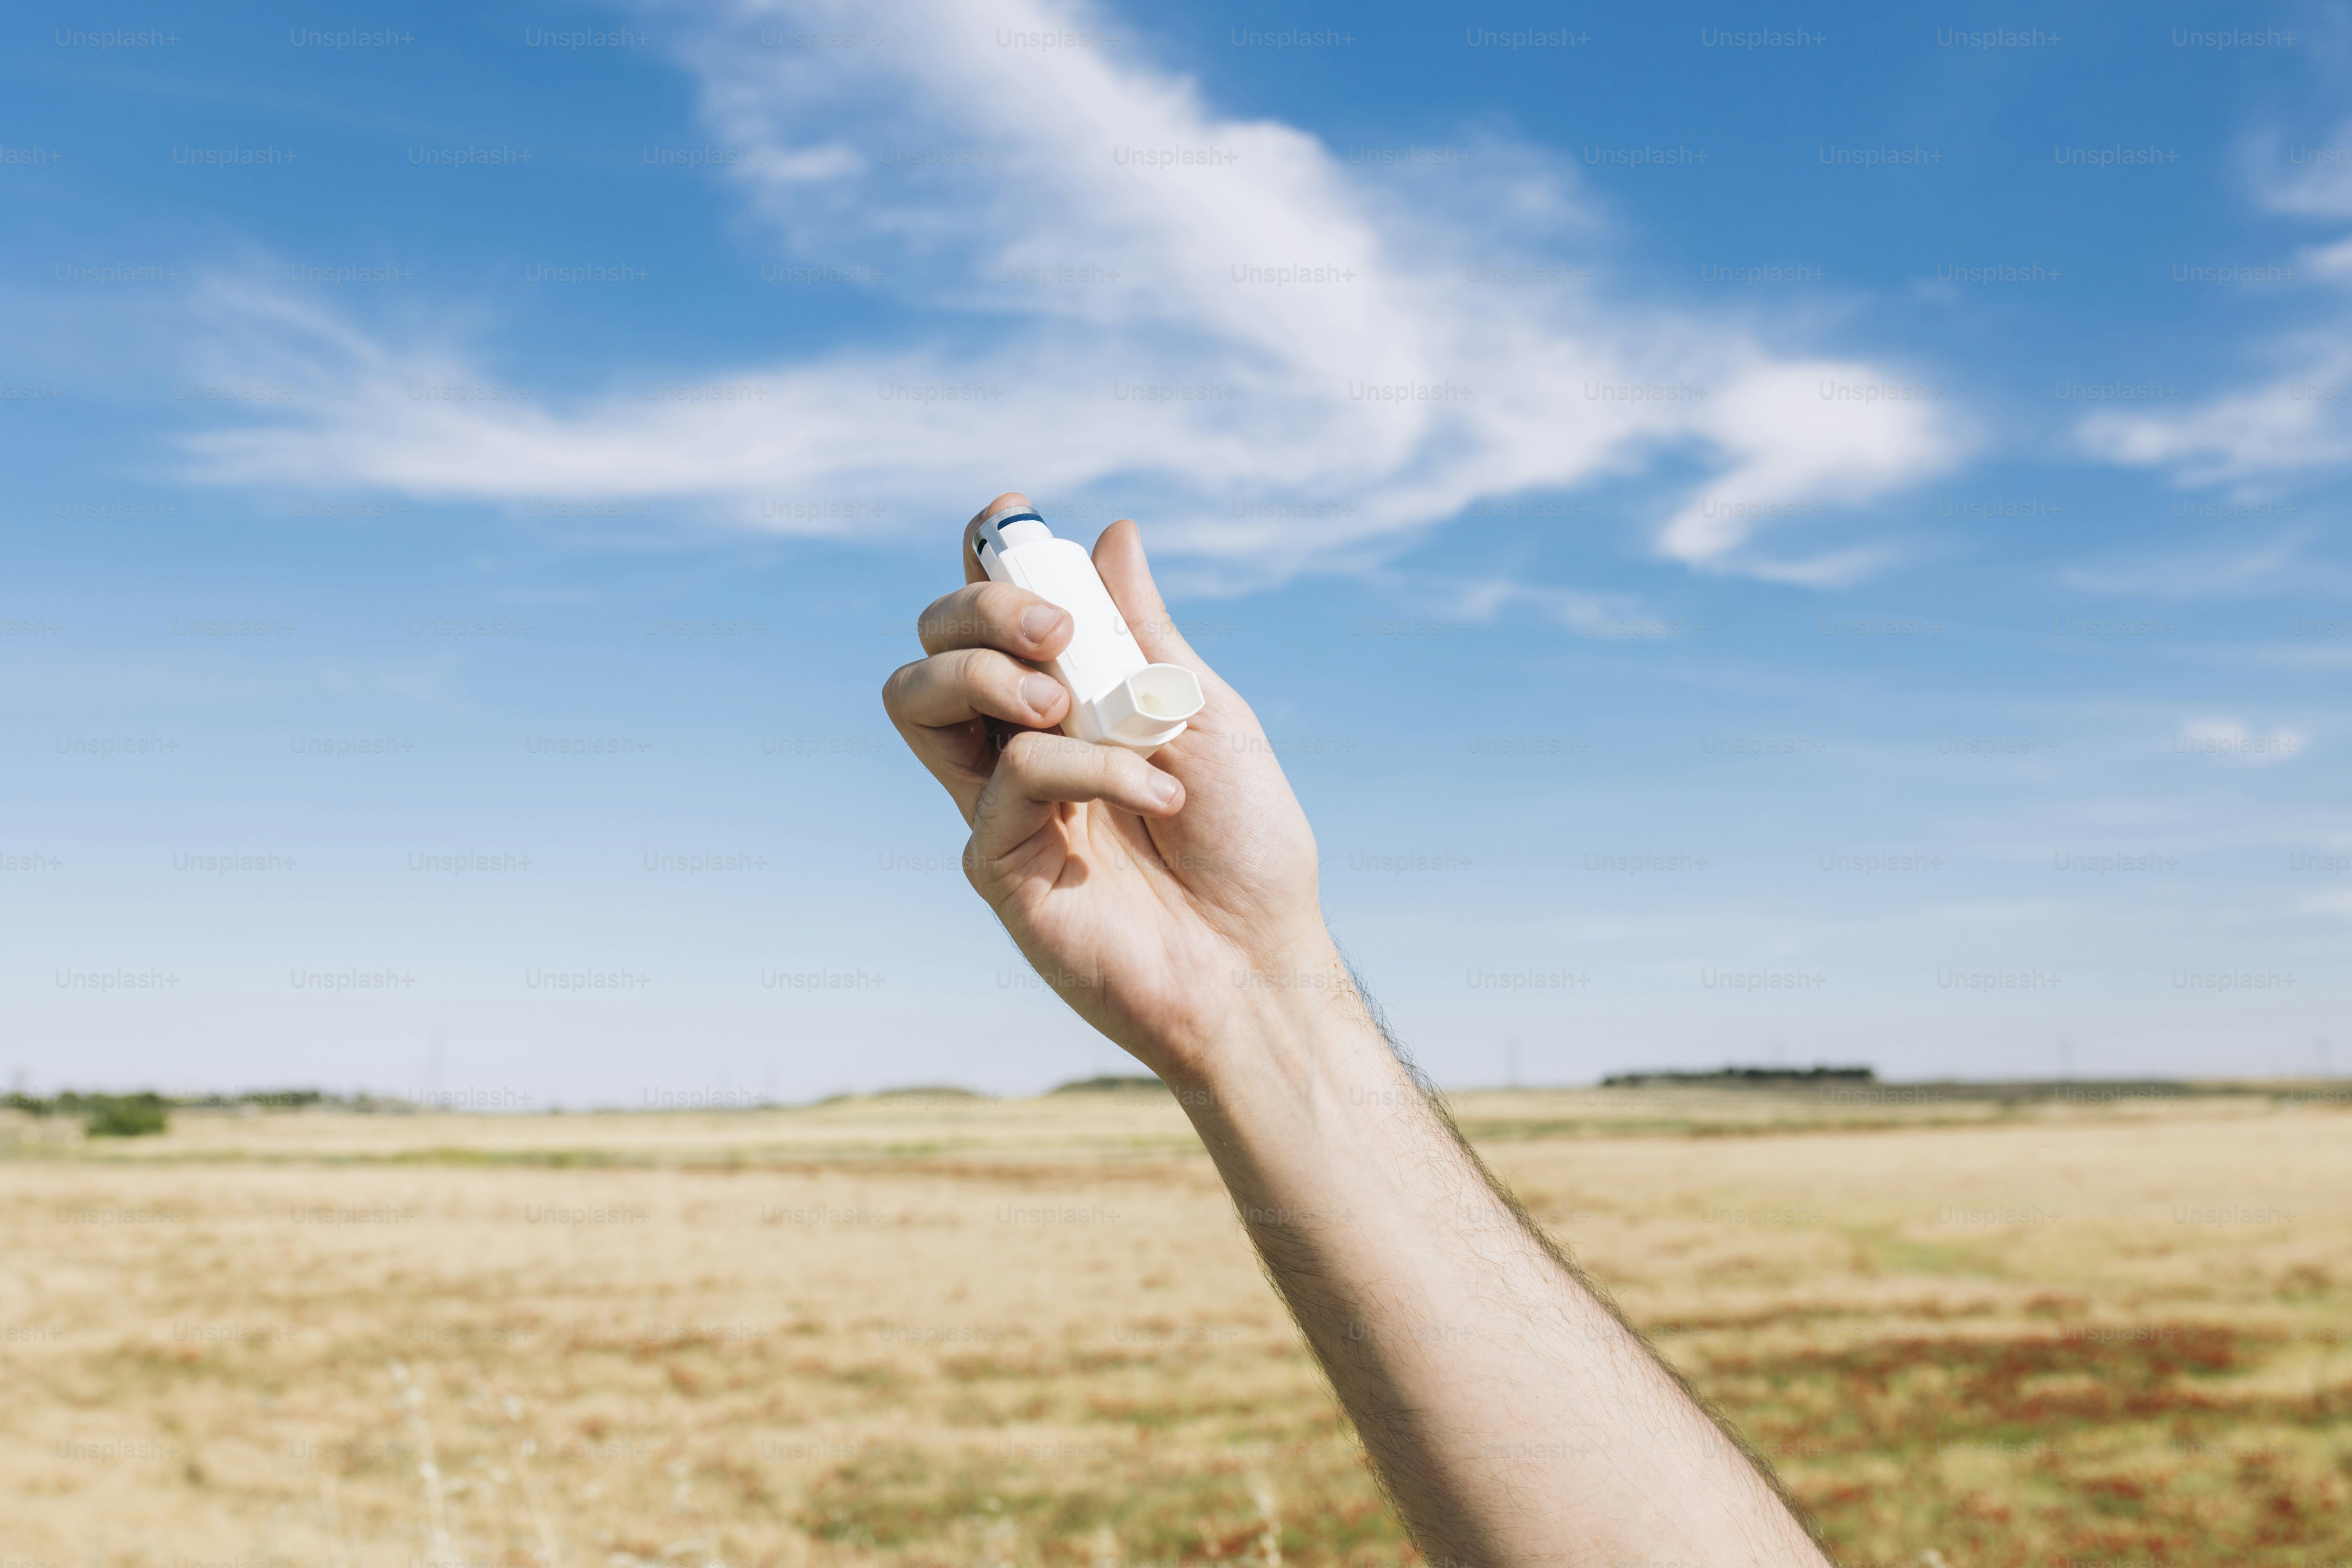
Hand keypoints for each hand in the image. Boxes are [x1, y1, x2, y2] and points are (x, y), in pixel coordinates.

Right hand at [882, 493, 1335, 1078]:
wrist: (1260, 961)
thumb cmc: (1245, 846)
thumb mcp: (1204, 712)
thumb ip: (1145, 633)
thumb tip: (1113, 533)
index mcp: (1063, 707)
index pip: (991, 618)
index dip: (985, 559)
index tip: (1010, 513)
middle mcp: (1014, 749)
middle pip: (931, 644)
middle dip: (980, 605)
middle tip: (1057, 630)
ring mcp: (996, 806)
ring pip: (914, 698)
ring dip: (983, 669)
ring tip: (1065, 694)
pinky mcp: (996, 864)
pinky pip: (1010, 777)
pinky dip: (1087, 764)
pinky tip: (1154, 788)